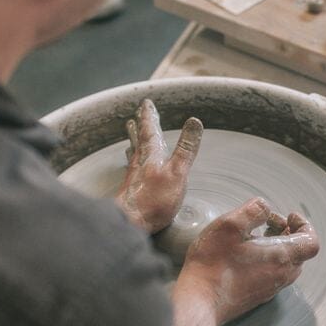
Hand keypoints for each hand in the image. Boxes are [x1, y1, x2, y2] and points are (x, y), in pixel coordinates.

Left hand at [116, 99, 202, 233]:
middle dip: (141, 126)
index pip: (150, 131)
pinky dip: (134, 160)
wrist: (130, 222)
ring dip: (135, 141)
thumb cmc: (154, 200)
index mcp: (152, 155)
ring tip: (132, 133)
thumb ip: (186, 148)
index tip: (146, 104)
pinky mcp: (132, 190)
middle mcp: (140, 163)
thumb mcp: (178, 172)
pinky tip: (133, 166)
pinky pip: (133, 168)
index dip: (149, 116)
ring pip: (135, 153)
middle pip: (140, 140)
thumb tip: (194, 121)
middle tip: (137, 114)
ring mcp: (134, 177)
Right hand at [174, 198, 318, 325]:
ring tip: (255, 234)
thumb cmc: (213, 263)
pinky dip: (268, 258)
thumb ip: (253, 210)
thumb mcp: (230, 225)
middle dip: (289, 232)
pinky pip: (273, 273)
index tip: (289, 216)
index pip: (311, 242)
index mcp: (281, 257)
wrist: (200, 300)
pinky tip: (244, 252)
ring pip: (286, 263)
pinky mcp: (257, 294)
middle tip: (269, 222)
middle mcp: (281, 275)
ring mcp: (270, 287)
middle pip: (300, 252)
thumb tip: (265, 207)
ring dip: (278, 244)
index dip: (304, 225)